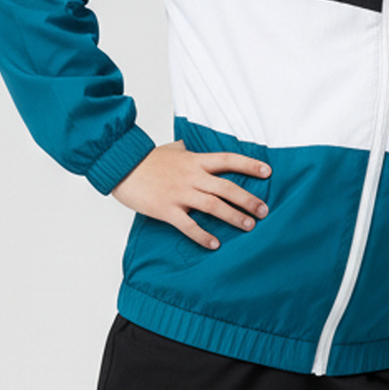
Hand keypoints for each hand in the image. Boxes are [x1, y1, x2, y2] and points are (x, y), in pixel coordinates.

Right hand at [112, 142, 270, 249]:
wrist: (121, 166)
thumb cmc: (145, 159)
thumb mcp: (169, 149)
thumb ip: (182, 149)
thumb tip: (186, 146)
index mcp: (195, 160)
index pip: (228, 160)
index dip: (249, 165)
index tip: (267, 172)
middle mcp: (192, 176)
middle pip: (227, 188)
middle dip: (248, 200)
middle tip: (264, 210)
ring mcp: (180, 193)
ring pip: (214, 206)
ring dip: (233, 217)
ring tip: (249, 226)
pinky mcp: (167, 209)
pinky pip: (189, 225)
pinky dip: (203, 236)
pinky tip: (214, 244)